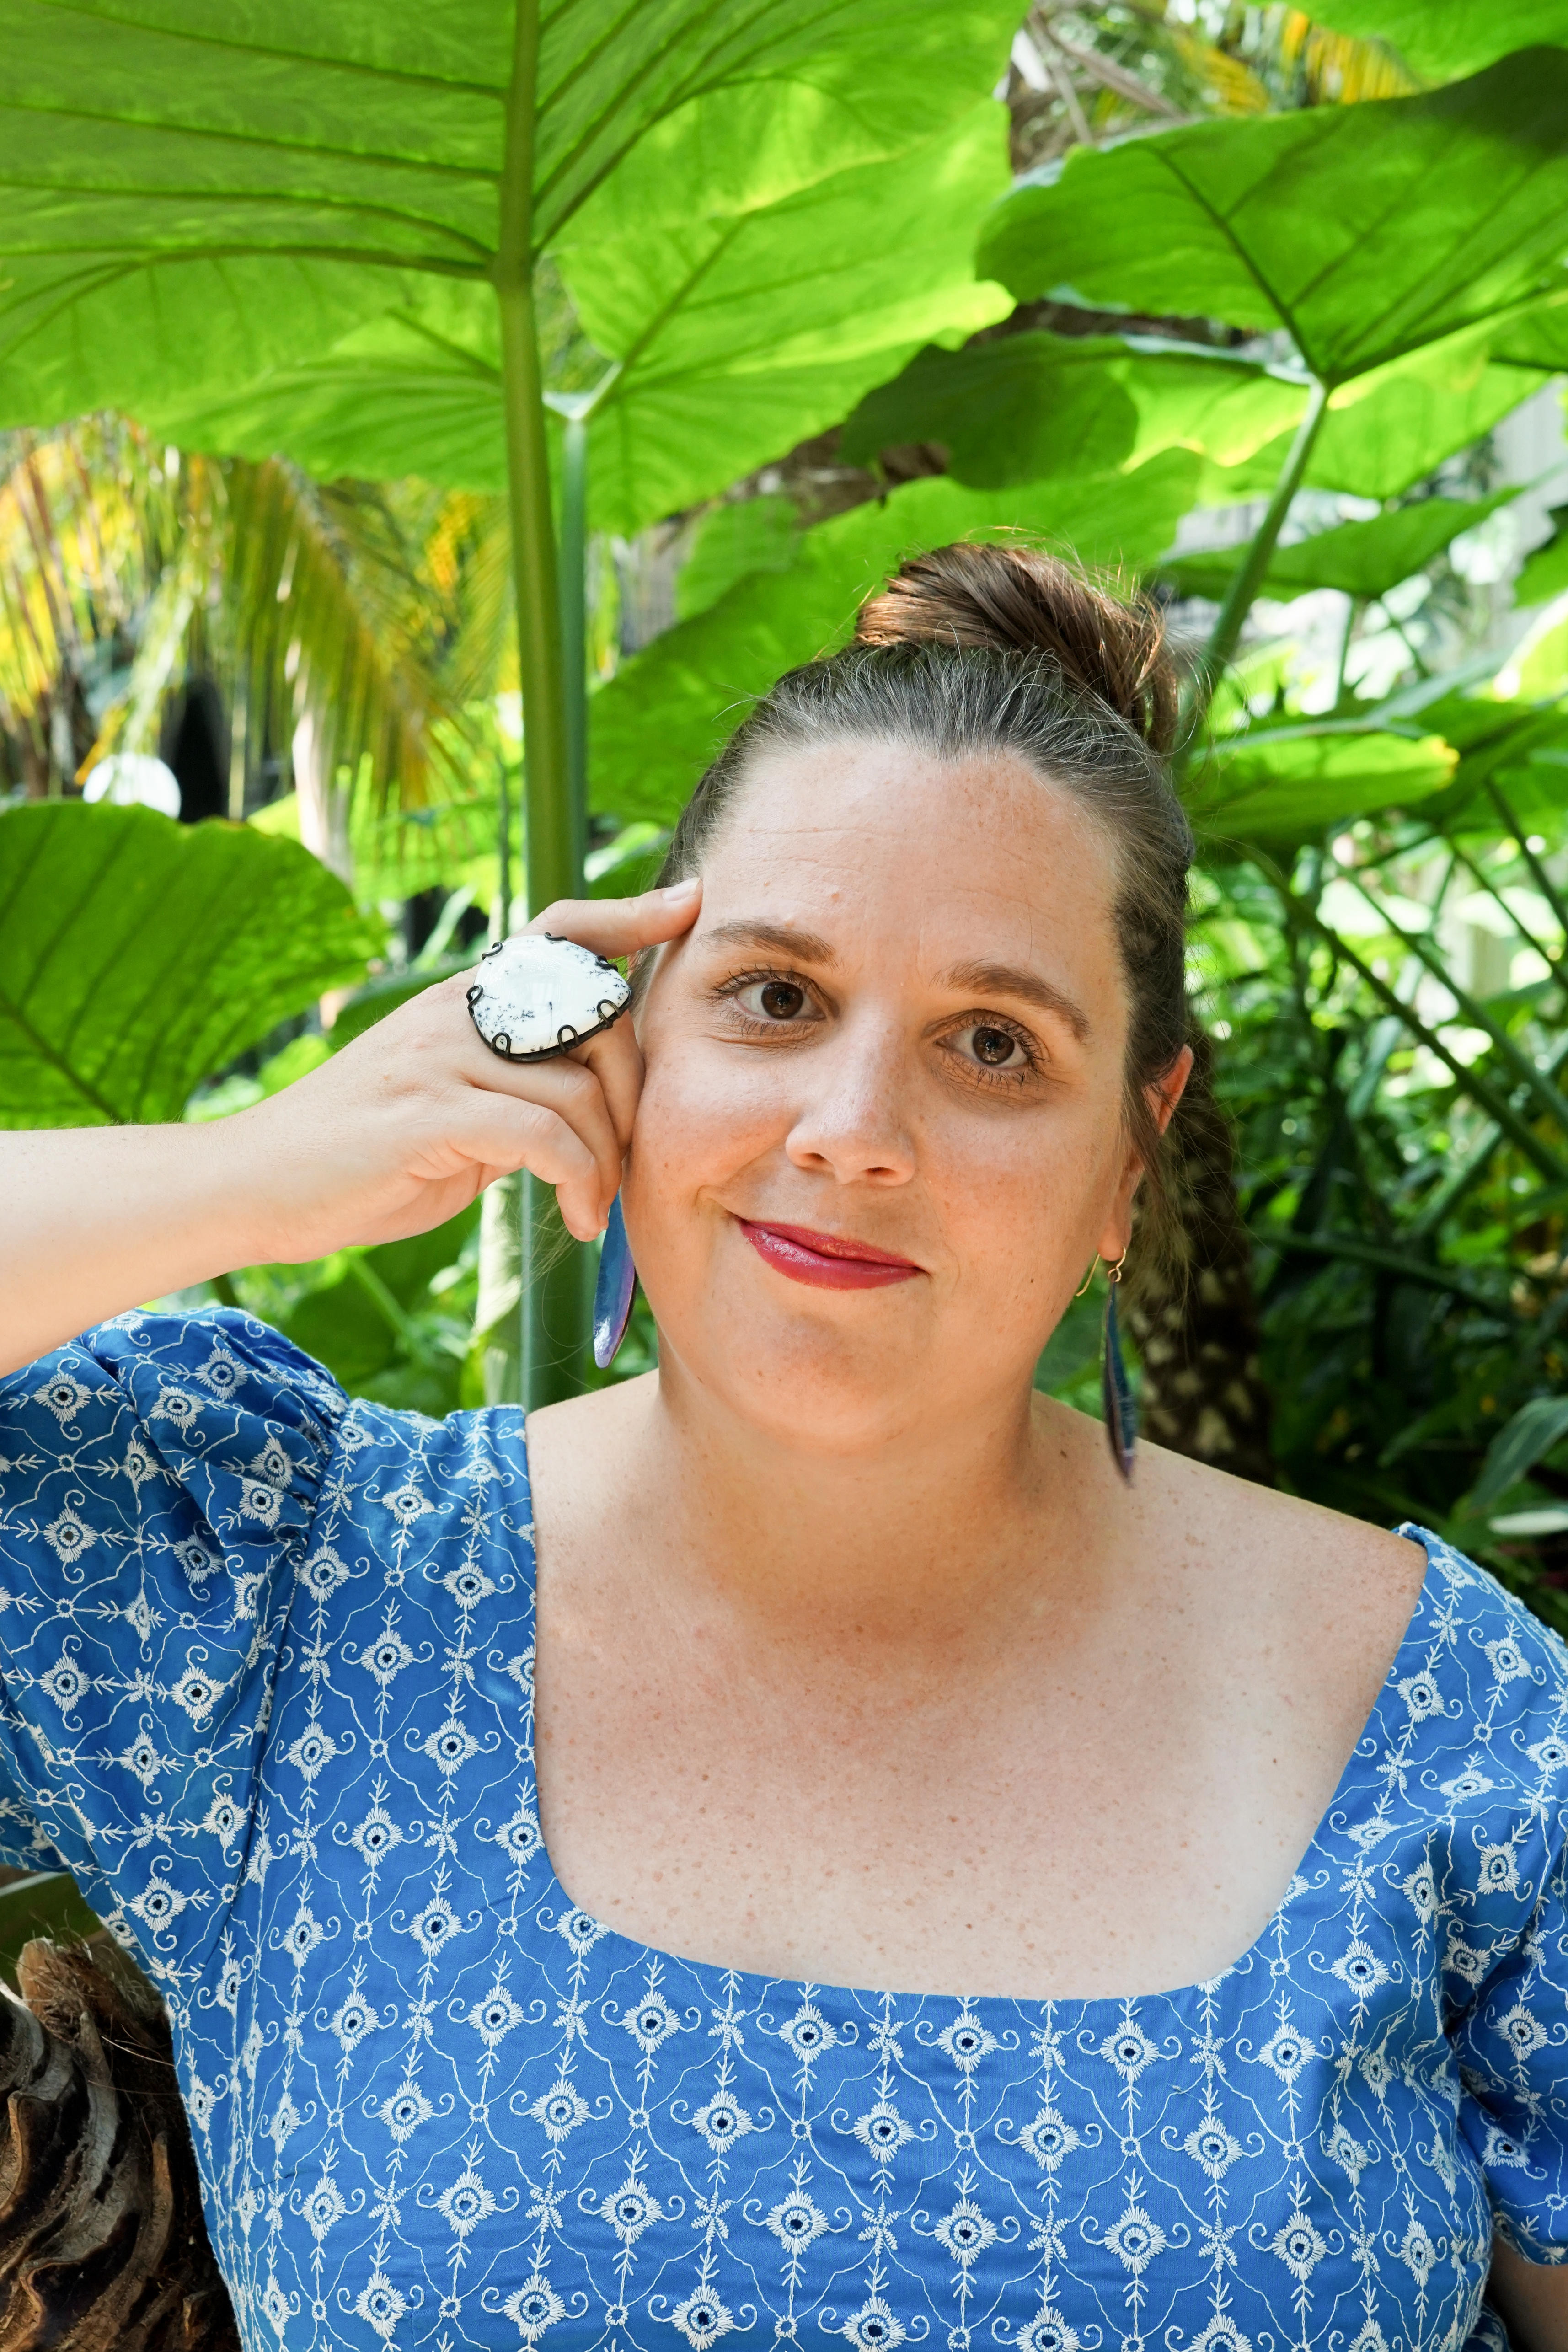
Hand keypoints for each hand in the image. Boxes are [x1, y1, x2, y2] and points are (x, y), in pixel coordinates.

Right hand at [230, 878, 700, 1259]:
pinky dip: (578, 1182)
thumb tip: (582, 1104)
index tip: (689, 904)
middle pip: (600, 1020)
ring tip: (594, 1207)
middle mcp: (456, 1010)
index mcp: (463, 998)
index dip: (626, 913)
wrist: (257, 1185)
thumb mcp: (450, 1105)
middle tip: (625, 1163)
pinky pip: (545, 1135)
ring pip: (580, 1090)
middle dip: (634, 1097)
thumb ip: (512, 1088)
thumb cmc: (361, 1156)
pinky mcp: (431, 1111)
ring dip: (608, 1161)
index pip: (557, 929)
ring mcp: (441, 1056)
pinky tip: (574, 1219)